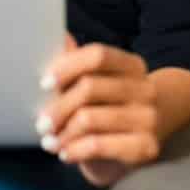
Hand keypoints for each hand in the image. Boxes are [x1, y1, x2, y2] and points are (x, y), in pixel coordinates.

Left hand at [36, 36, 159, 188]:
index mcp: (132, 65)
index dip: (68, 65)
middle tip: (40, 122)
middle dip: (58, 106)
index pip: (98, 55)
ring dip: (62, 132)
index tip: (44, 83)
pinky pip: (99, 145)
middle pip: (89, 87)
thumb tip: (61, 37)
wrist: (144, 143)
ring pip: (89, 118)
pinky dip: (75, 150)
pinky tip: (65, 153)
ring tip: (49, 141)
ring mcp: (148, 118)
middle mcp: (145, 88)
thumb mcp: (96, 83)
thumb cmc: (111, 107)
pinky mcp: (146, 147)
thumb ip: (78, 62)